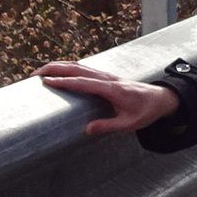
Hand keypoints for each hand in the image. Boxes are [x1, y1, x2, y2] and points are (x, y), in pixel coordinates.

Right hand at [39, 61, 179, 136]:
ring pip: (80, 66)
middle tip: (35, 74)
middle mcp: (107, 78)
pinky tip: (60, 72)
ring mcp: (106, 76)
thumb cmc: (145, 111)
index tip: (47, 82)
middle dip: (56, 68)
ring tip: (41, 72)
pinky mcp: (106, 77)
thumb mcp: (129, 124)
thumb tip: (86, 130)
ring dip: (60, 66)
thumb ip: (108, 126)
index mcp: (112, 89)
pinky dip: (69, 68)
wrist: (160, 99)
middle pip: (78, 68)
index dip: (64, 82)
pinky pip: (85, 69)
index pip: (83, 83)